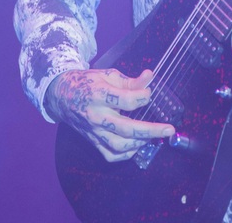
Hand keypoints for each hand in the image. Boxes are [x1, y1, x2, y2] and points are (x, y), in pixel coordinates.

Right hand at [45, 67, 174, 161]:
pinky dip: (126, 154)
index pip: (126, 100)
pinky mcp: (92, 141)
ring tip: (153, 136)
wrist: (62, 95)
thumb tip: (150, 77)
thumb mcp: (107, 75)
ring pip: (119, 145)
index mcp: (99, 94)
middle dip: (151, 130)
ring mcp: (93, 131)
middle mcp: (96, 115)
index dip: (143, 96)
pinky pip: (110, 155)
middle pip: (126, 128)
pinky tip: (136, 145)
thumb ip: (130, 80)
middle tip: (168, 129)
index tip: (149, 93)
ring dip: (139, 142)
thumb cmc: (88, 82)